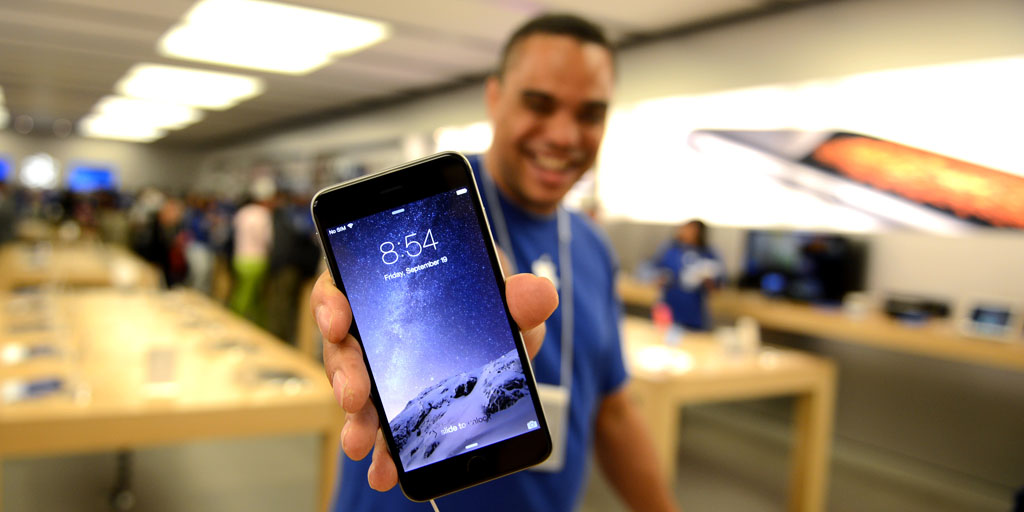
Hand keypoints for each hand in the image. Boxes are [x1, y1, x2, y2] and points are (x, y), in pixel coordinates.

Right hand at [311, 269, 557, 490]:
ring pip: (353, 391)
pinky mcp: (390, 402)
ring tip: (361, 443)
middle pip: (342, 347)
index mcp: (381, 285)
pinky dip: (379, 446)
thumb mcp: (502, 292)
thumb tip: (539, 295)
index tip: (337, 322)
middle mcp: (367, 326)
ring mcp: (376, 366)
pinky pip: (377, 422)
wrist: (492, 321)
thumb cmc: (481, 295)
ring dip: (356, 419)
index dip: (331, 303)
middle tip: (354, 397)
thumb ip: (518, 294)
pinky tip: (384, 468)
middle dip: (345, 375)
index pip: (340, 287)